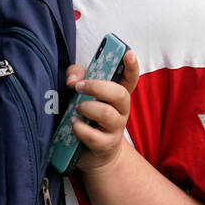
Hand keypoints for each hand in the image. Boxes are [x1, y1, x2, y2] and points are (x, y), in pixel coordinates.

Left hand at [68, 50, 140, 174]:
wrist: (91, 151)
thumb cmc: (87, 115)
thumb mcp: (81, 92)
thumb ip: (76, 76)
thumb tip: (72, 80)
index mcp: (117, 94)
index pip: (131, 78)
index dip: (132, 66)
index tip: (128, 53)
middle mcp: (121, 110)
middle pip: (120, 94)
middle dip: (98, 87)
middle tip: (79, 87)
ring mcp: (116, 128)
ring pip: (107, 114)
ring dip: (88, 108)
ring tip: (77, 108)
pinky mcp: (106, 145)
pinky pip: (94, 136)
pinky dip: (80, 128)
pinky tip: (74, 124)